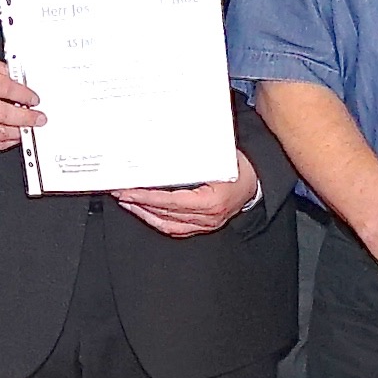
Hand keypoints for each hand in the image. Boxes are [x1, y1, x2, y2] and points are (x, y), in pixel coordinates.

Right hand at [0, 57, 42, 156]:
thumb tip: (17, 77)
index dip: (23, 93)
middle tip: (38, 118)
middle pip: (2, 113)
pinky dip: (4, 143)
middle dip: (25, 117)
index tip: (34, 98)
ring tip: (27, 129)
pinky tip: (12, 137)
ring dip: (17, 132)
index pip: (2, 87)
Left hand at [117, 155, 259, 239]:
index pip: (171, 202)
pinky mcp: (203, 226)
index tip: (130, 191)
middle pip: (165, 214)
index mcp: (211, 201)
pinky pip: (174, 228)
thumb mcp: (219, 157)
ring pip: (167, 224)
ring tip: (127, 201)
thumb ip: (195, 157)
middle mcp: (207, 217)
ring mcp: (205, 224)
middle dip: (139, 203)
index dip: (147, 197)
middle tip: (120, 192)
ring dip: (144, 213)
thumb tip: (165, 149)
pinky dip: (156, 220)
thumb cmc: (241, 168)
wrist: (256, 182)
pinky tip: (144, 212)